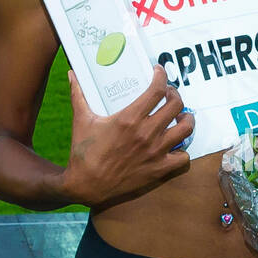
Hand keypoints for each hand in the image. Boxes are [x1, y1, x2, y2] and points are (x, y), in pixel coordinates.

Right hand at [60, 64, 192, 208]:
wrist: (86, 185)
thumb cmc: (83, 152)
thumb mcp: (81, 120)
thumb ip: (78, 94)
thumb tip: (71, 74)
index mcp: (129, 118)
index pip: (156, 90)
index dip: (162, 76)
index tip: (159, 72)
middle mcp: (146, 133)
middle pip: (176, 105)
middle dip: (174, 94)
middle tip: (168, 94)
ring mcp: (155, 152)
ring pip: (186, 129)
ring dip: (186, 119)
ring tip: (180, 116)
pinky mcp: (158, 169)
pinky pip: (183, 157)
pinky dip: (183, 149)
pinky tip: (175, 145)